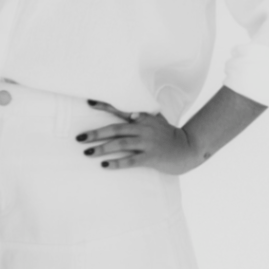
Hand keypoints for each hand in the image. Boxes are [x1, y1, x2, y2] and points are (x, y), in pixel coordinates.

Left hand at [77, 100, 200, 175]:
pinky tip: (105, 165)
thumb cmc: (169, 135)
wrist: (189, 148)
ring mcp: (147, 143)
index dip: (104, 106)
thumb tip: (132, 114)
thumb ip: (143, 117)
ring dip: (102, 149)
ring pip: (120, 145)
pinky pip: (131, 160)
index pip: (120, 110)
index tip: (88, 103)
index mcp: (142, 118)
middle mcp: (143, 129)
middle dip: (95, 133)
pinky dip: (117, 163)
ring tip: (87, 153)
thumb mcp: (157, 121)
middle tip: (79, 138)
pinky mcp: (151, 157)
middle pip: (115, 130)